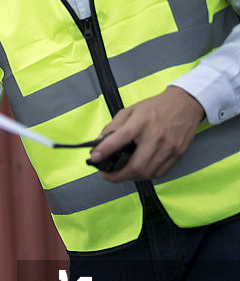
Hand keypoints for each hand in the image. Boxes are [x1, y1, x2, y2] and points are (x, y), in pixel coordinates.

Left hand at [89, 86, 204, 181]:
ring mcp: (169, 147)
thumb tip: (99, 142)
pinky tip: (139, 170)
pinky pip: (160, 173)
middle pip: (136, 166)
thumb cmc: (157, 107)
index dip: (105, 150)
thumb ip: (113, 126)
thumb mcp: (130, 110)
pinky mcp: (177, 153)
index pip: (120, 139)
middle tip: (108, 175)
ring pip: (147, 173)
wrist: (185, 103)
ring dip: (131, 177)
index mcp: (141, 122)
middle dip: (118, 176)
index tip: (95, 158)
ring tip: (122, 174)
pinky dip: (146, 175)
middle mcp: (156, 136)